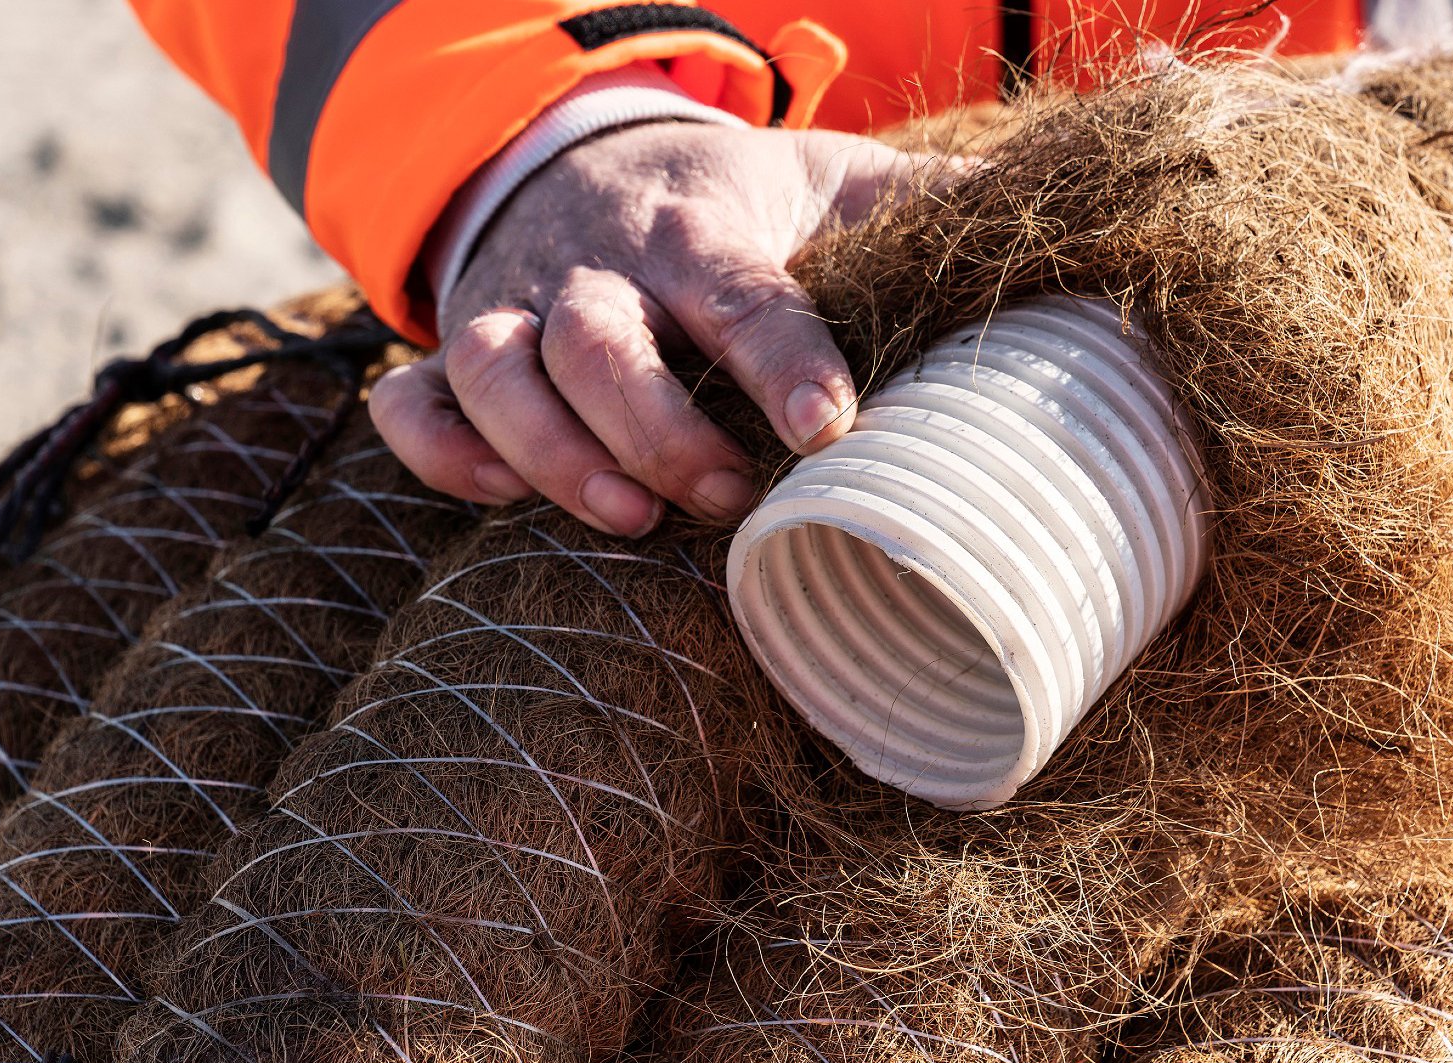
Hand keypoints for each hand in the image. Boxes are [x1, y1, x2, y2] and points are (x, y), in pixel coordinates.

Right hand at [370, 123, 923, 535]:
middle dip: (654, 426)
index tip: (827, 428)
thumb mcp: (828, 179)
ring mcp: (514, 301)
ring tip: (628, 520)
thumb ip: (921, 209)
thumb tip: (1041, 237)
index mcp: (701, 224)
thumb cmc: (729, 195)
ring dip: (547, 450)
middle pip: (596, 340)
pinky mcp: (455, 346)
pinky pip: (411, 399)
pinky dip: (438, 451)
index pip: (741, 290)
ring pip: (490, 369)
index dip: (781, 357)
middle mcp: (597, 262)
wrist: (586, 153)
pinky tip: (494, 496)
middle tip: (725, 497)